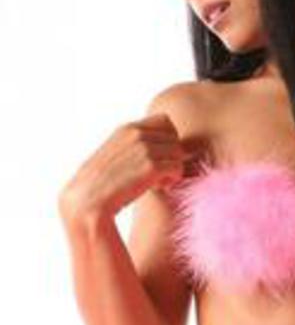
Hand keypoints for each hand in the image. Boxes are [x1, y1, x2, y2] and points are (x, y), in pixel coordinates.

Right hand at [58, 113, 199, 220]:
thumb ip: (133, 146)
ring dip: (172, 169)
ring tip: (156, 182)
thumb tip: (159, 147)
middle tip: (158, 173)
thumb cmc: (100, 186)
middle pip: (175, 138)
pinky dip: (172, 180)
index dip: (167, 140)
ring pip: (179, 154)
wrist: (87, 203)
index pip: (165, 121)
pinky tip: (158, 188)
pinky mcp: (150, 167)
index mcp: (127, 129)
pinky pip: (178, 168)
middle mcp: (136, 134)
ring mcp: (144, 149)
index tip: (157, 158)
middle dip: (170, 156)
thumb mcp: (114, 156)